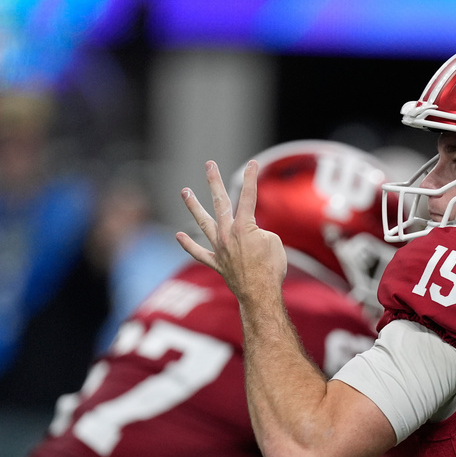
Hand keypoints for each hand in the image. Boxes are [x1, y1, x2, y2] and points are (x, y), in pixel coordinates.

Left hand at [176, 160, 286, 301]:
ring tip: (185, 192)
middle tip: (209, 165)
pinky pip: (199, 253)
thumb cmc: (271, 268)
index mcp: (244, 226)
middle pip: (220, 202)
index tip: (252, 164)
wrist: (260, 293)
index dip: (251, 179)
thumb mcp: (274, 243)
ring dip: (193, 206)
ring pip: (203, 223)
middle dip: (214, 182)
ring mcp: (219, 248)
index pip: (248, 197)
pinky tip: (179, 236)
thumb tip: (249, 235)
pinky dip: (188, 245)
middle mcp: (227, 234)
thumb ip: (259, 232)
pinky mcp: (216, 263)